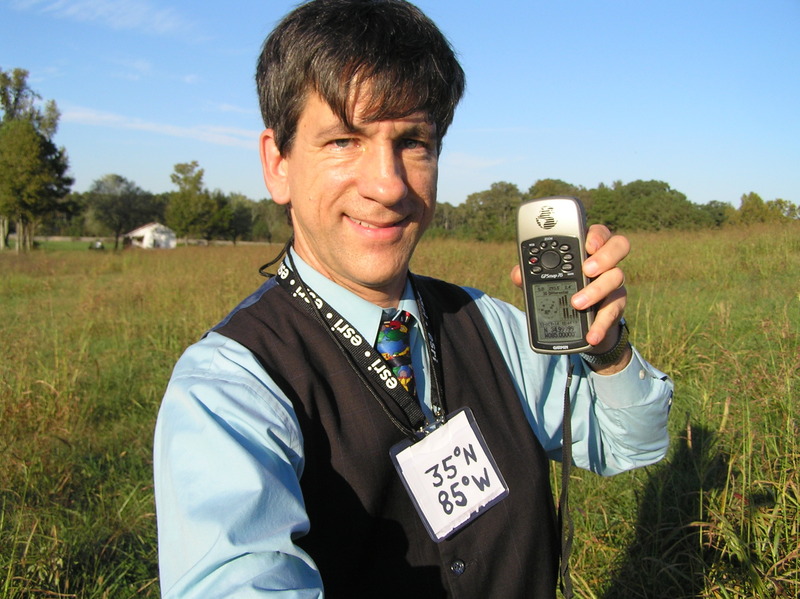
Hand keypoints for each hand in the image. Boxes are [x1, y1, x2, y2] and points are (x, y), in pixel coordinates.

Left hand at [510, 224, 628, 350]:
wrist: (579, 323)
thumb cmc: (562, 290)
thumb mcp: (544, 281)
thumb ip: (529, 274)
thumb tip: (517, 274)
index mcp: (587, 250)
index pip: (598, 233)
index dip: (596, 235)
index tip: (587, 244)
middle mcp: (606, 262)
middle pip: (619, 246)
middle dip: (604, 256)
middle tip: (587, 269)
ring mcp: (613, 282)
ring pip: (616, 277)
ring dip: (596, 290)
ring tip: (577, 303)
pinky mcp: (616, 305)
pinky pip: (613, 311)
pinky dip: (601, 324)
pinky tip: (592, 334)